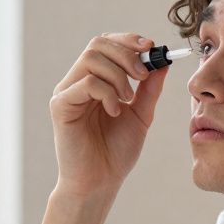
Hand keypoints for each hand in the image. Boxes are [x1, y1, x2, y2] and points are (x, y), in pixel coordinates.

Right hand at [49, 33, 168, 197]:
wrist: (100, 182)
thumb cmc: (116, 152)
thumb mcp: (141, 114)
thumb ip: (149, 88)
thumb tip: (163, 61)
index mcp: (94, 80)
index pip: (106, 44)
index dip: (128, 40)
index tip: (151, 47)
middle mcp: (77, 81)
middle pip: (98, 44)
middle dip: (126, 54)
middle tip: (142, 76)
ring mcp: (67, 92)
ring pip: (91, 58)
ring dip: (118, 75)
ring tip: (127, 99)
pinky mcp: (61, 105)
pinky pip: (86, 82)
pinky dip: (107, 92)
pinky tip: (115, 112)